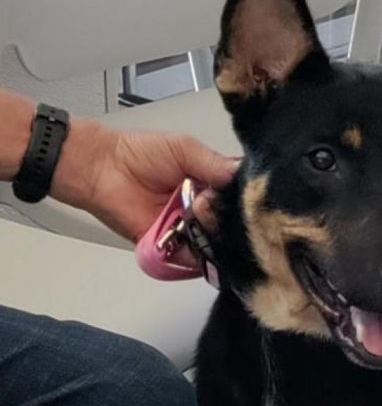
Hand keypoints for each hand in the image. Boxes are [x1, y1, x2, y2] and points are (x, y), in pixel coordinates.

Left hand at [52, 121, 239, 240]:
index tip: (255, 200)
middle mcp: (205, 210)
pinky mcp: (172, 247)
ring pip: (215, 242)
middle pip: (232, 224)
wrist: (102, 169)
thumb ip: (215, 163)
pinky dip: (196, 252)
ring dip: (213, 234)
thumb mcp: (185, 148)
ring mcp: (190, 230)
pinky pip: (192, 257)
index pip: (241, 198)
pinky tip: (194, 235)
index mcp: (213, 185)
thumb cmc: (140, 153)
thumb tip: (244, 176)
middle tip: (221, 207)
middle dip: (232, 220)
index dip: (249, 200)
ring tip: (202, 217)